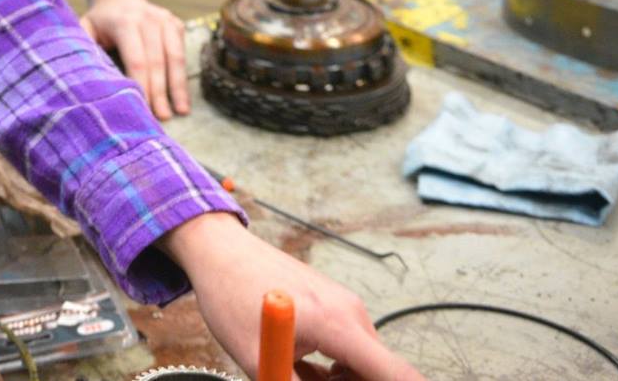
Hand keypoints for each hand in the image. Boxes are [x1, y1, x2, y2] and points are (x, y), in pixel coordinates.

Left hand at [80, 0, 190, 119]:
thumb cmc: (99, 23)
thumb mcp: (85, 29)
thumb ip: (83, 49)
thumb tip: (83, 80)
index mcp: (124, 21)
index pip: (136, 59)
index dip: (141, 85)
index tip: (143, 109)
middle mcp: (148, 18)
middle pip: (157, 61)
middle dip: (160, 91)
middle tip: (162, 117)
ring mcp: (165, 19)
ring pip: (175, 57)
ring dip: (178, 86)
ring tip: (181, 111)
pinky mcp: (176, 24)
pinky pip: (182, 52)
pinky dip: (182, 76)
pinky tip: (182, 96)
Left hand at [163, 213, 426, 380]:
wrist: (220, 250)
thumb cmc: (231, 295)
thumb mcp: (257, 358)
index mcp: (336, 324)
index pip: (397, 373)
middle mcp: (351, 311)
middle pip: (377, 372)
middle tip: (303, 378)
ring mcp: (346, 305)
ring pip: (360, 363)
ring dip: (338, 380)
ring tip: (294, 372)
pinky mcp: (337, 303)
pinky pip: (349, 348)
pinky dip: (332, 366)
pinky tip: (298, 360)